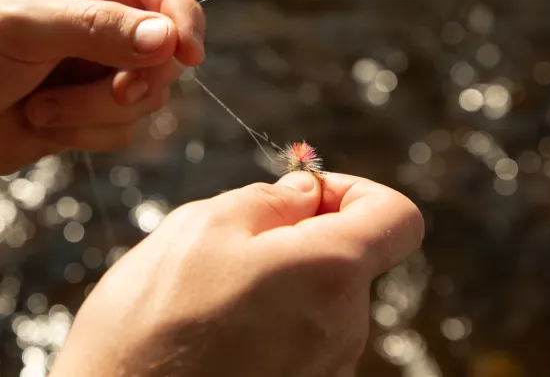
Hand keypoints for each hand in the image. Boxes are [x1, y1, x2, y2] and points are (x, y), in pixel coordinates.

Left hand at [0, 0, 204, 185]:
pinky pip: (124, 130)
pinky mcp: (89, 116)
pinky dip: (86, 133)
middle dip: (139, 77)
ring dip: (98, 111)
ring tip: (40, 107)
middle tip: (113, 90)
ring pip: (148, 96)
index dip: (179, 12)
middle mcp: (99, 26)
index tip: (187, 52)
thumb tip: (166, 38)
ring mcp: (96, 73)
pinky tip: (38, 123)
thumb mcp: (22, 27)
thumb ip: (96, 28)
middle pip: (164, 48)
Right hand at [51, 172, 423, 376]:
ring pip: (318, 295)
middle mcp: (344, 328)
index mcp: (330, 273)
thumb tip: (306, 192)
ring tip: (211, 290)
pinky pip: (300, 334)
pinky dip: (269, 315)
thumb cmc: (151, 320)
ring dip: (277, 276)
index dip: (355, 190)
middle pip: (349, 257)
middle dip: (300, 234)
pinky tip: (214, 325)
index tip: (305, 193)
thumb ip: (269, 199)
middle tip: (231, 240)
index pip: (398, 218)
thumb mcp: (202, 227)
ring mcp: (325, 367)